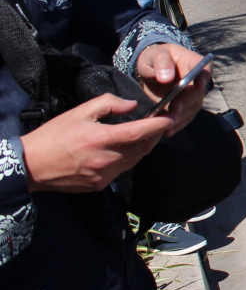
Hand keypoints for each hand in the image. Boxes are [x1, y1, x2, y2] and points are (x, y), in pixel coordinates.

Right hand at [22, 94, 172, 192]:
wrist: (32, 166)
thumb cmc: (54, 136)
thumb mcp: (79, 112)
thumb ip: (108, 104)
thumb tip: (132, 105)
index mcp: (100, 139)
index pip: (138, 132)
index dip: (157, 125)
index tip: (169, 118)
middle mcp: (105, 159)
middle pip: (142, 148)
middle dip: (154, 136)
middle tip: (159, 125)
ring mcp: (104, 175)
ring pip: (135, 160)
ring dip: (143, 148)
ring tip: (144, 136)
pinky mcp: (100, 185)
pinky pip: (123, 170)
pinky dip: (129, 159)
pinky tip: (124, 150)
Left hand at [136, 44, 209, 134]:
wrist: (151, 70)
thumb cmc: (154, 58)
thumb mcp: (154, 55)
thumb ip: (161, 62)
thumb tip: (167, 77)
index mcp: (193, 63)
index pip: (204, 69)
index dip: (203, 78)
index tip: (198, 85)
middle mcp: (197, 81)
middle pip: (197, 93)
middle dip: (186, 102)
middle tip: (174, 109)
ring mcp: (192, 96)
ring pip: (192, 108)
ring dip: (181, 117)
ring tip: (167, 124)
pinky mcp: (185, 108)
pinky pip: (184, 118)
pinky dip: (176, 125)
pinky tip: (167, 131)